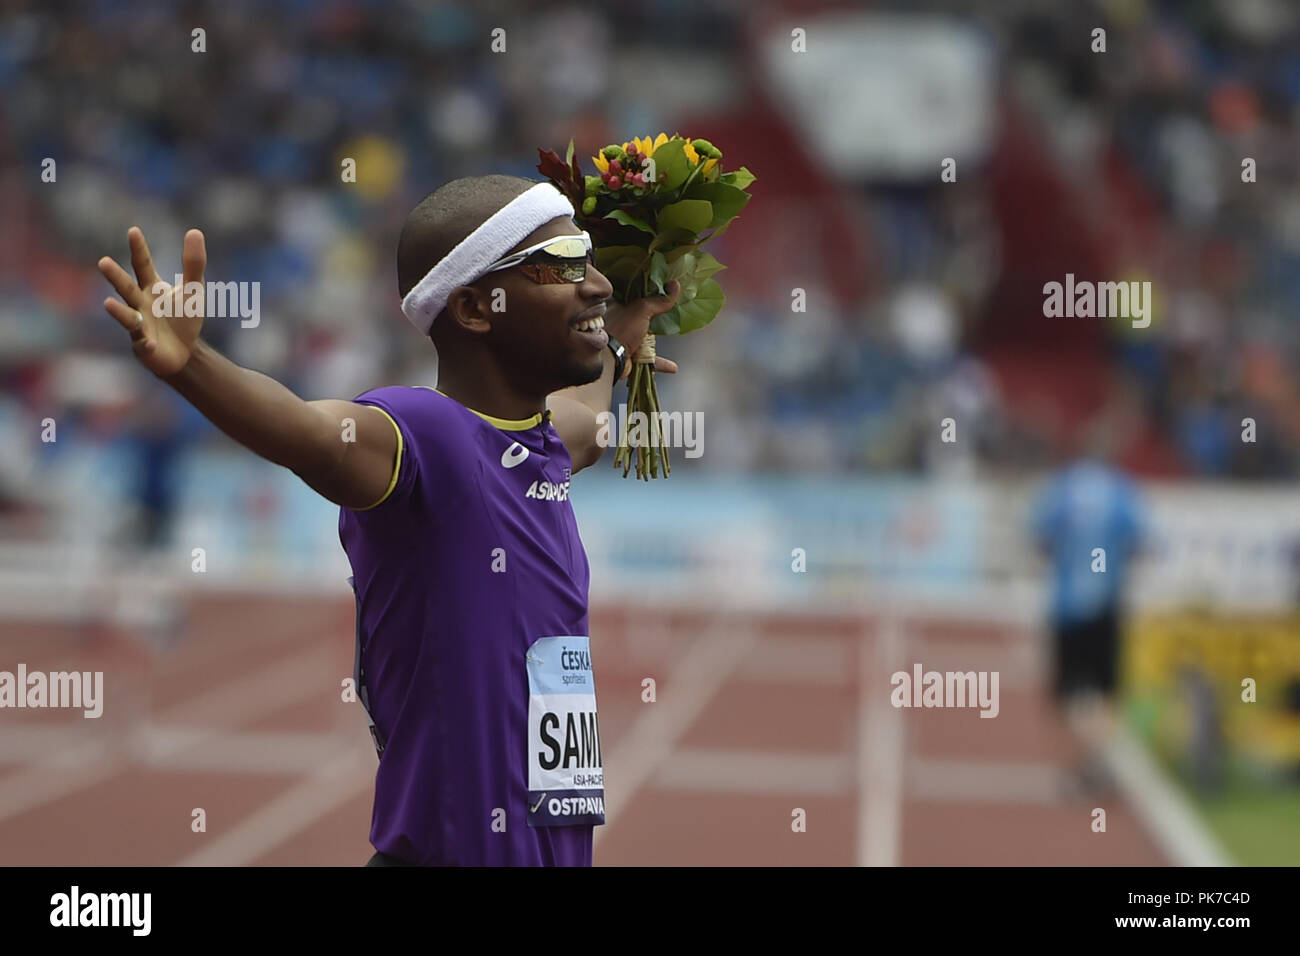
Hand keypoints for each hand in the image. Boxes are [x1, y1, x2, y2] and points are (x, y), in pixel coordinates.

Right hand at [98, 227, 206, 378]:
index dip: (138, 249)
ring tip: (108, 303)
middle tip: (103, 262)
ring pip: (127, 317)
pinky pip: (145, 345)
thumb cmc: (183, 316)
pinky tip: (151, 343)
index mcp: (151, 287)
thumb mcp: (194, 288)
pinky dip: (147, 344)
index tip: (133, 231)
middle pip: (126, 288)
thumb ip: (194, 263)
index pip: (142, 264)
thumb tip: (194, 231)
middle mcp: (140, 304)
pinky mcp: (145, 347)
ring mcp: (140, 326)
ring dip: (119, 311)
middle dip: (115, 276)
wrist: (184, 351)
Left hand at [605, 280, 680, 379]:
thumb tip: (675, 285)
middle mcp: (618, 322)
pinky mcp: (628, 356)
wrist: (610, 360)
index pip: (633, 296)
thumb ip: (659, 300)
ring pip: (643, 339)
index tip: (662, 292)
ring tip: (665, 338)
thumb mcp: (642, 309)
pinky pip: (647, 359)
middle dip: (652, 319)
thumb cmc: (621, 330)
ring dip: (655, 342)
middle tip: (668, 314)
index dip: (647, 294)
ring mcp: (623, 340)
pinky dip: (660, 362)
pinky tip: (672, 367)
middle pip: (640, 318)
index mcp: (616, 306)